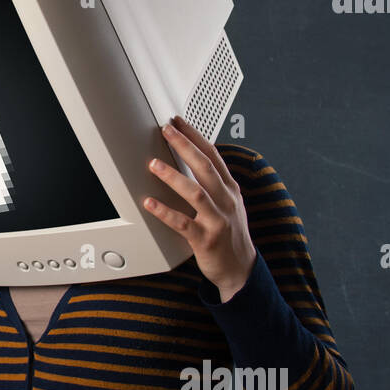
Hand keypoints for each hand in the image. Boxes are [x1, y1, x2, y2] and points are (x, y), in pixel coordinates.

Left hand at [142, 115, 256, 301]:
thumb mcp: (228, 203)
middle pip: (204, 167)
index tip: (177, 121)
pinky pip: (182, 223)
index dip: (194, 136)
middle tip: (165, 130)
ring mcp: (217, 220)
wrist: (240, 269)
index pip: (212, 155)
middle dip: (184, 146)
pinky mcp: (206, 239)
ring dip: (173, 177)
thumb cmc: (229, 233)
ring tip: (153, 164)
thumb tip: (191, 159)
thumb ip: (212, 182)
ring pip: (195, 193)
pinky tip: (149, 203)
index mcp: (229, 189)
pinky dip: (165, 212)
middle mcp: (225, 201)